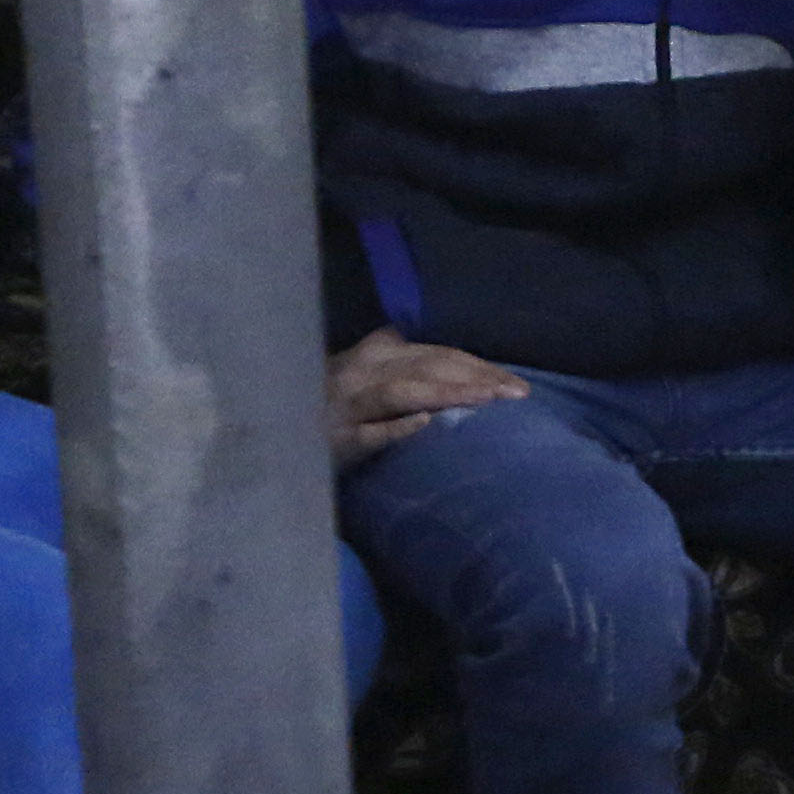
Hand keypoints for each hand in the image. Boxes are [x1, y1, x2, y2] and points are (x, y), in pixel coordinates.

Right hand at [325, 324, 527, 465]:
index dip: (478, 366)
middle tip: (518, 395)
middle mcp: (361, 373)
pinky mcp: (337, 440)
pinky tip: (425, 425)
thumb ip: (396, 364)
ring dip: (447, 393)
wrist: (275, 435)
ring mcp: (348, 406)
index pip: (436, 355)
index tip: (515, 386)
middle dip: (476, 377)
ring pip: (402, 391)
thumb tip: (435, 353)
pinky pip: (369, 432)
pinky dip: (396, 428)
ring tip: (488, 400)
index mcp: (373, 356)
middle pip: (427, 367)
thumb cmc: (329, 409)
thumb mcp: (359, 376)